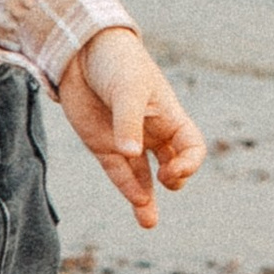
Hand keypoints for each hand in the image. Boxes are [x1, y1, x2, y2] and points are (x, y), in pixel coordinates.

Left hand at [56, 27, 205, 231]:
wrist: (81, 50)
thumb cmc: (115, 62)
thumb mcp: (127, 88)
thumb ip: (128, 121)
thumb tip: (129, 152)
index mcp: (168, 115)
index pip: (192, 146)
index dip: (191, 162)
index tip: (175, 169)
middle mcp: (151, 132)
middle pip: (172, 166)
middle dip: (174, 180)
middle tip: (166, 181)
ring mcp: (126, 141)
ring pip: (143, 178)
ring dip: (146, 199)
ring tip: (148, 223)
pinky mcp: (102, 145)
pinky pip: (119, 173)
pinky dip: (127, 187)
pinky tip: (135, 201)